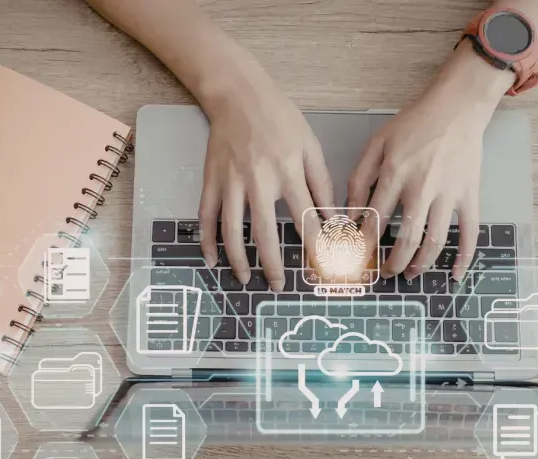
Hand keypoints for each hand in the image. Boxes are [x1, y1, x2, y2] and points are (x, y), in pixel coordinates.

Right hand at [197, 71, 333, 291]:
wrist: (238, 95)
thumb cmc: (279, 118)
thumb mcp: (310, 145)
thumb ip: (321, 182)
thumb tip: (331, 217)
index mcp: (287, 172)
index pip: (304, 219)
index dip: (315, 246)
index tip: (321, 266)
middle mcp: (258, 181)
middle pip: (264, 233)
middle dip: (272, 263)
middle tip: (277, 285)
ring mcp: (230, 182)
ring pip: (231, 230)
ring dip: (238, 259)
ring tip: (245, 278)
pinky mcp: (212, 180)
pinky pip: (206, 216)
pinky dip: (207, 240)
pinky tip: (212, 259)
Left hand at [348, 52, 512, 281]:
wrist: (456, 107)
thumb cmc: (414, 124)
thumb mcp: (377, 143)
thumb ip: (359, 178)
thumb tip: (350, 215)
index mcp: (395, 175)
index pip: (375, 221)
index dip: (365, 244)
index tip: (358, 258)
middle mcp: (422, 188)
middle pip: (406, 239)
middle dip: (393, 263)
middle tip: (386, 272)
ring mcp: (449, 194)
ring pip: (435, 241)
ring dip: (421, 264)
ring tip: (411, 273)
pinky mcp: (470, 195)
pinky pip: (470, 232)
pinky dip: (465, 257)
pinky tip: (456, 275)